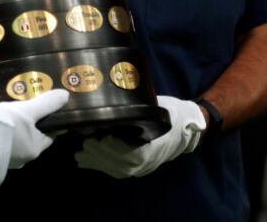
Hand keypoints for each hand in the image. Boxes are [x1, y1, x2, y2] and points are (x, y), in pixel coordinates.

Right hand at [0, 88, 70, 167]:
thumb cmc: (6, 126)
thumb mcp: (26, 111)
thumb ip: (46, 104)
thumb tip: (66, 95)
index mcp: (34, 149)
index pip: (47, 137)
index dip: (47, 124)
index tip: (43, 113)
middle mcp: (22, 159)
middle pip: (29, 140)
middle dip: (25, 127)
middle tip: (19, 111)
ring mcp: (4, 161)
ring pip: (13, 143)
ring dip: (10, 132)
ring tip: (2, 115)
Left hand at [75, 95, 205, 177]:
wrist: (186, 128)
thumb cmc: (171, 114)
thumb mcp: (156, 108)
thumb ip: (137, 109)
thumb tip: (112, 96)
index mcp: (154, 147)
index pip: (131, 155)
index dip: (112, 148)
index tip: (98, 137)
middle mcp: (148, 162)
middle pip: (120, 164)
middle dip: (100, 154)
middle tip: (84, 143)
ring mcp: (143, 167)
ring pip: (116, 170)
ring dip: (96, 161)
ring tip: (80, 154)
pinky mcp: (137, 167)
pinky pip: (117, 171)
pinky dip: (100, 166)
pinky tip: (85, 161)